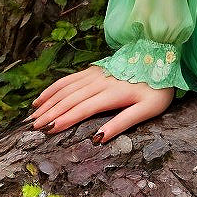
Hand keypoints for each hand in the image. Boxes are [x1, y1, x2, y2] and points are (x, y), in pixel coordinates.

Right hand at [28, 65, 174, 142]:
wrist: (162, 58)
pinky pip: (69, 78)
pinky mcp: (95, 69)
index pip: (83, 108)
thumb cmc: (157, 89)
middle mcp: (100, 81)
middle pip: (70, 99)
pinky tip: (42, 97)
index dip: (65, 120)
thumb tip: (98, 139)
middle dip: (51, 113)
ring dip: (49, 102)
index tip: (48, 131)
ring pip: (66, 88)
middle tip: (34, 128)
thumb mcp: (148, 109)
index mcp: (113, 93)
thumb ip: (123, 123)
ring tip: (33, 115)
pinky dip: (54, 88)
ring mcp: (96, 73)